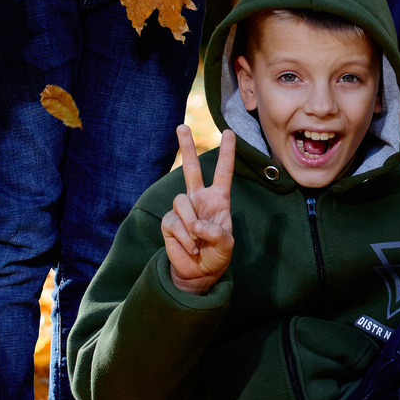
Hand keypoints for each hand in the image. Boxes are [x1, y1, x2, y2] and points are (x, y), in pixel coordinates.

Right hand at [160, 124, 236, 293]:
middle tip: (182, 126)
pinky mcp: (169, 222)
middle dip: (187, 146)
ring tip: (197, 241)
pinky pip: (174, 222)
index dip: (227, 153)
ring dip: (190, 224)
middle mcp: (199, 199)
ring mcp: (183, 209)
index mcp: (218, 199)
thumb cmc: (216, 255)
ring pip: (181, 201)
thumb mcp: (226, 246)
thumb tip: (197, 225)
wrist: (198, 273)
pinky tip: (189, 247)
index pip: (223, 172)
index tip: (229, 132)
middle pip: (191, 168)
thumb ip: (217, 234)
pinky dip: (183, 237)